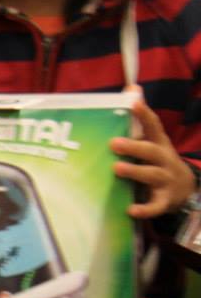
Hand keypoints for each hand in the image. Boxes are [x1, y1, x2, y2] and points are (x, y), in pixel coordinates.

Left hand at [112, 98, 196, 218]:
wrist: (183, 188)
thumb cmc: (157, 159)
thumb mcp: (152, 139)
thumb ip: (140, 117)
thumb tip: (132, 87)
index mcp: (158, 143)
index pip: (153, 125)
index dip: (144, 113)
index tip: (133, 102)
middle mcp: (164, 159)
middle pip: (151, 151)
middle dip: (134, 146)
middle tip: (113, 143)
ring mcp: (166, 179)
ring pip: (152, 175)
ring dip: (135, 172)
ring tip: (116, 169)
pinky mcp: (165, 200)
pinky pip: (156, 205)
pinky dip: (145, 209)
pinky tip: (131, 210)